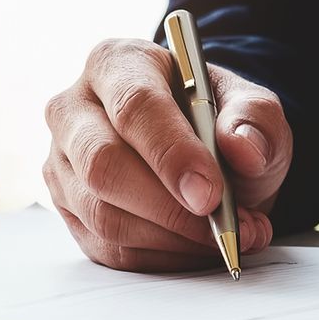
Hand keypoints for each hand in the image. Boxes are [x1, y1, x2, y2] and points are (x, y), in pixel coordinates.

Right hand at [43, 38, 290, 271]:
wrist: (202, 155)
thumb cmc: (217, 122)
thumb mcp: (251, 109)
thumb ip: (255, 120)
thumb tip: (244, 149)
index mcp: (117, 63)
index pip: (134, 105)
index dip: (171, 152)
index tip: (210, 191)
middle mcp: (75, 109)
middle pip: (104, 164)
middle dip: (168, 206)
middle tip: (223, 226)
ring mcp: (63, 162)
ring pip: (103, 213)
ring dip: (172, 237)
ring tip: (225, 236)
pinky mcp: (67, 209)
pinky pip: (107, 247)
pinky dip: (160, 255)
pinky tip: (195, 246)